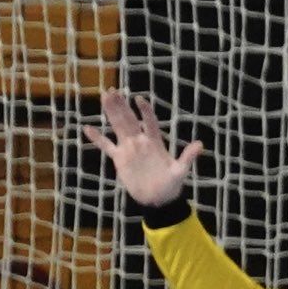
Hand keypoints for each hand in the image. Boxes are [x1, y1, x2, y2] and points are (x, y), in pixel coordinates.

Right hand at [84, 91, 202, 208]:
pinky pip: (106, 146)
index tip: (139, 98)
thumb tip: (200, 145)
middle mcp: (141, 141)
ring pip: (118, 127)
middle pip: (129, 119)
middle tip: (113, 90)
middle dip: (121, 105)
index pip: (149, 122)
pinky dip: (97, 138)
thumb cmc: (171, 184)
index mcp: (155, 142)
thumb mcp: (180, 170)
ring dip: (111, 113)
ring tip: (104, 97)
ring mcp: (129, 149)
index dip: (145, 110)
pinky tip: (87, 128)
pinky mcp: (119, 159)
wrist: (158, 198)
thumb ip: (188, 157)